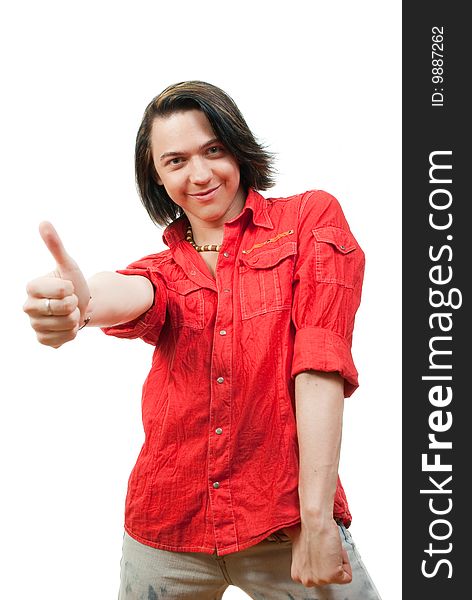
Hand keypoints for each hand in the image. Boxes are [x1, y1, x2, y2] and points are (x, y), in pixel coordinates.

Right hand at [23, 221, 90, 347]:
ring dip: (74, 319)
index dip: (70, 289)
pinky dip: (72, 334)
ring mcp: (34, 325)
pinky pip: (64, 339)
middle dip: (74, 304)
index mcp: (31, 287)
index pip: (60, 290)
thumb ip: (55, 246)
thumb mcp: (67, 264)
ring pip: (66, 325)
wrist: (80, 306)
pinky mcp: (42, 340)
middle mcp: (27, 307)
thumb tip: (43, 222)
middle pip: (63, 309)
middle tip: (69, 301)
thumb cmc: (72, 283)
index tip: (67, 287)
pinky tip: (67, 326)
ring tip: (69, 313)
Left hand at [284, 519, 351, 586]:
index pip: (318, 576)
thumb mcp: (300, 549)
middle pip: (328, 578)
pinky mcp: (332, 576)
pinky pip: (347, 576)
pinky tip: (335, 550)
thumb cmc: (308, 529)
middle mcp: (307, 580)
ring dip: (337, 560)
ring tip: (329, 547)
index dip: (322, 561)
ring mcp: (319, 580)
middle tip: (325, 548)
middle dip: (330, 562)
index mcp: (297, 575)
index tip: (319, 550)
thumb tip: (308, 558)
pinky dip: (345, 562)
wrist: (315, 522)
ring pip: (338, 576)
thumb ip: (304, 561)